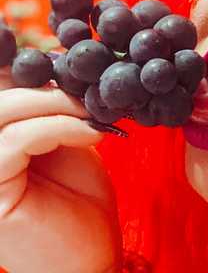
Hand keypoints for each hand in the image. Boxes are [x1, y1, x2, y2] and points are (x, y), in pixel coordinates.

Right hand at [0, 68, 121, 272]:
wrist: (90, 256)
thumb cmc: (79, 202)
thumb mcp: (66, 143)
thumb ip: (52, 112)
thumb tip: (57, 68)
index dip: (18, 66)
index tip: (63, 59)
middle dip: (46, 85)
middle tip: (91, 90)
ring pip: (4, 113)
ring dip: (56, 103)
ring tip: (95, 112)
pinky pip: (19, 139)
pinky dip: (60, 127)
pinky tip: (93, 132)